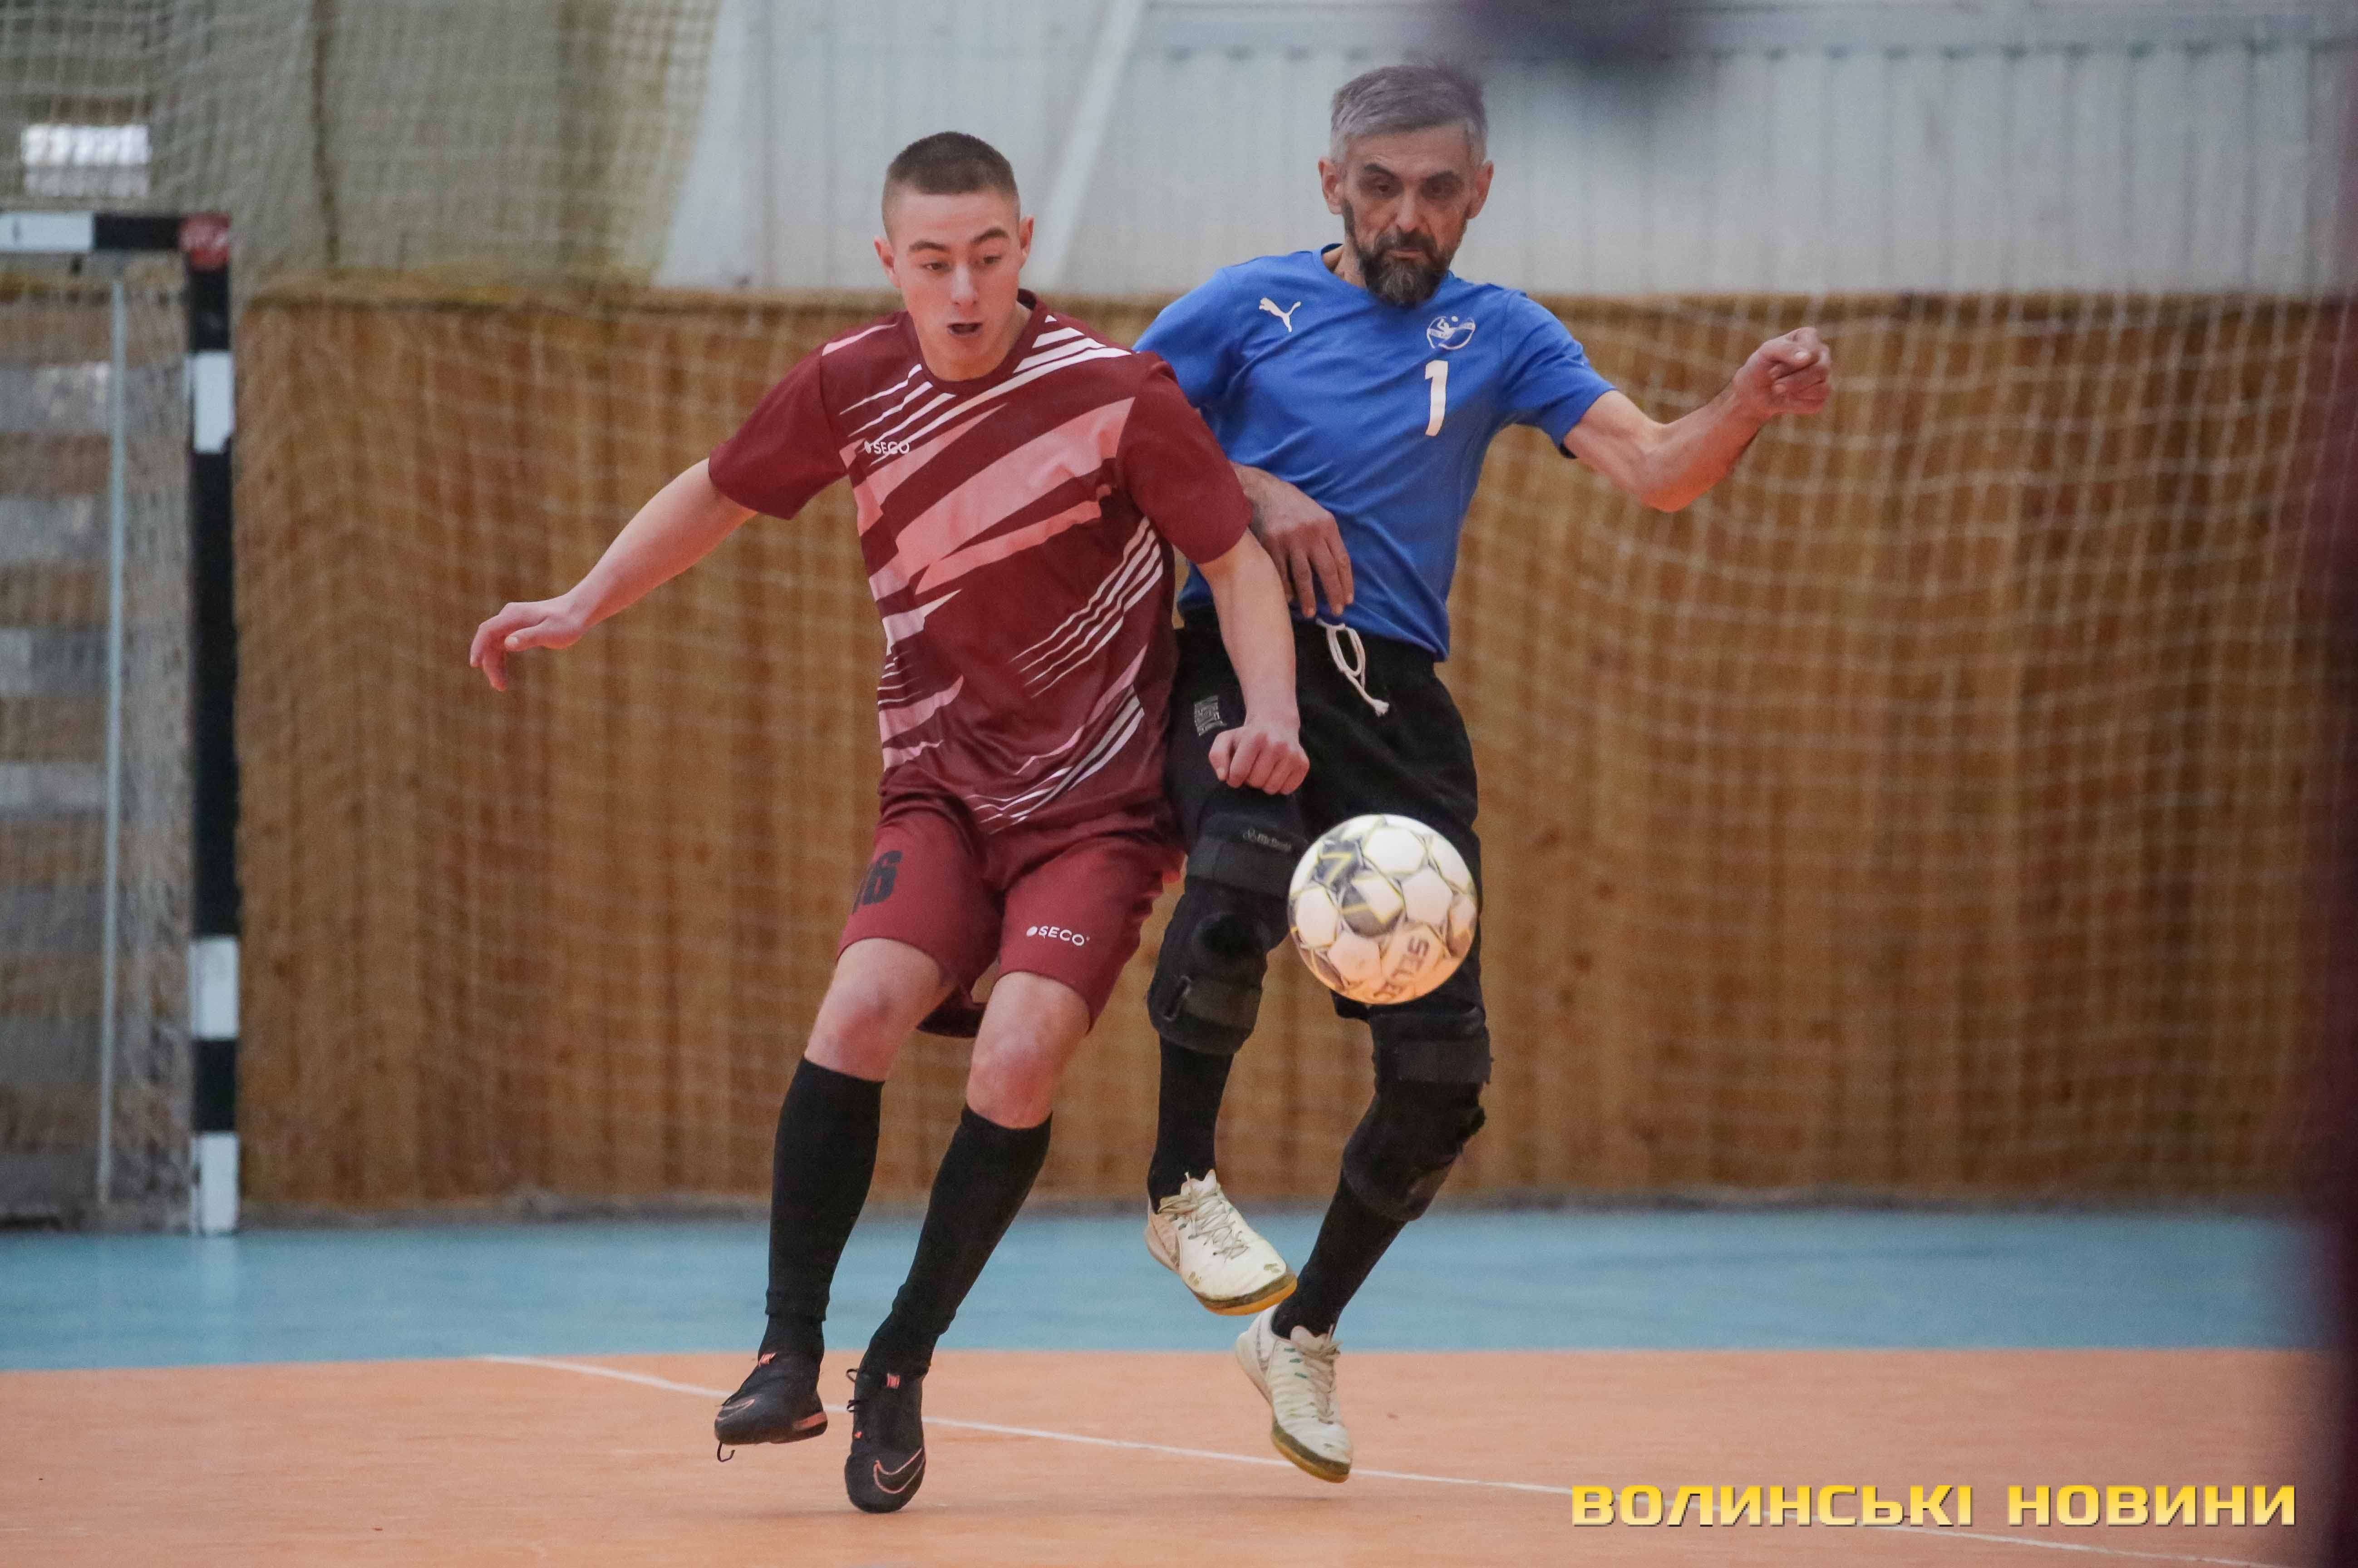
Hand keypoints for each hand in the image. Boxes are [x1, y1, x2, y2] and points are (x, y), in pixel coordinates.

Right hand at [468, 594, 588, 690]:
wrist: (577, 611)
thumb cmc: (567, 623)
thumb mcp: (550, 633)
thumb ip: (529, 637)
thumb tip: (507, 644)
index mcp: (514, 616)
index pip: (487, 631)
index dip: (478, 647)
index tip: (474, 664)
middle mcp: (509, 617)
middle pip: (490, 641)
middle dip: (490, 664)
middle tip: (499, 686)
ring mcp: (512, 622)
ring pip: (495, 645)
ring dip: (495, 664)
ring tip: (501, 686)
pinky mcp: (517, 629)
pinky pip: (502, 645)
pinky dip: (501, 659)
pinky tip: (503, 674)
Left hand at [1208, 716, 1308, 794]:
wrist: (1276, 724)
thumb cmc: (1248, 736)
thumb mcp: (1226, 739)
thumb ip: (1217, 756)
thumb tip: (1223, 776)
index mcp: (1255, 738)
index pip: (1238, 773)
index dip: (1234, 779)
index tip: (1235, 774)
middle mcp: (1276, 745)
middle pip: (1256, 782)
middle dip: (1250, 780)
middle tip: (1252, 769)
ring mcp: (1292, 755)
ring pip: (1272, 788)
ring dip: (1264, 784)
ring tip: (1264, 770)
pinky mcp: (1303, 764)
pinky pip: (1288, 789)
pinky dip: (1280, 786)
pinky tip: (1277, 772)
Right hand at [1242, 467, 1352, 617]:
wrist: (1265, 491)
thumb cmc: (1295, 506)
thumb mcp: (1318, 516)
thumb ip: (1328, 539)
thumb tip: (1337, 571)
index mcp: (1327, 525)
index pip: (1341, 560)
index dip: (1346, 583)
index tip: (1347, 600)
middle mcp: (1310, 532)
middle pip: (1326, 570)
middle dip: (1333, 593)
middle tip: (1335, 612)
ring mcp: (1290, 539)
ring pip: (1303, 575)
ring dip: (1308, 597)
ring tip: (1311, 613)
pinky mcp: (1270, 544)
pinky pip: (1280, 572)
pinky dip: (1285, 588)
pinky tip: (1290, 599)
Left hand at [1731, 327, 1832, 420]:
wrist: (1754, 391)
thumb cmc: (1761, 366)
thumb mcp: (1766, 352)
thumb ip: (1785, 350)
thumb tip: (1807, 357)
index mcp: (1810, 337)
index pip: (1812, 351)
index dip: (1791, 364)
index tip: (1772, 369)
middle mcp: (1822, 354)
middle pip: (1821, 370)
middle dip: (1794, 381)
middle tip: (1774, 385)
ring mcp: (1824, 376)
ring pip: (1822, 388)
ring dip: (1796, 392)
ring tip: (1778, 390)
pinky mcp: (1821, 396)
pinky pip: (1817, 403)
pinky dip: (1798, 404)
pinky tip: (1787, 399)